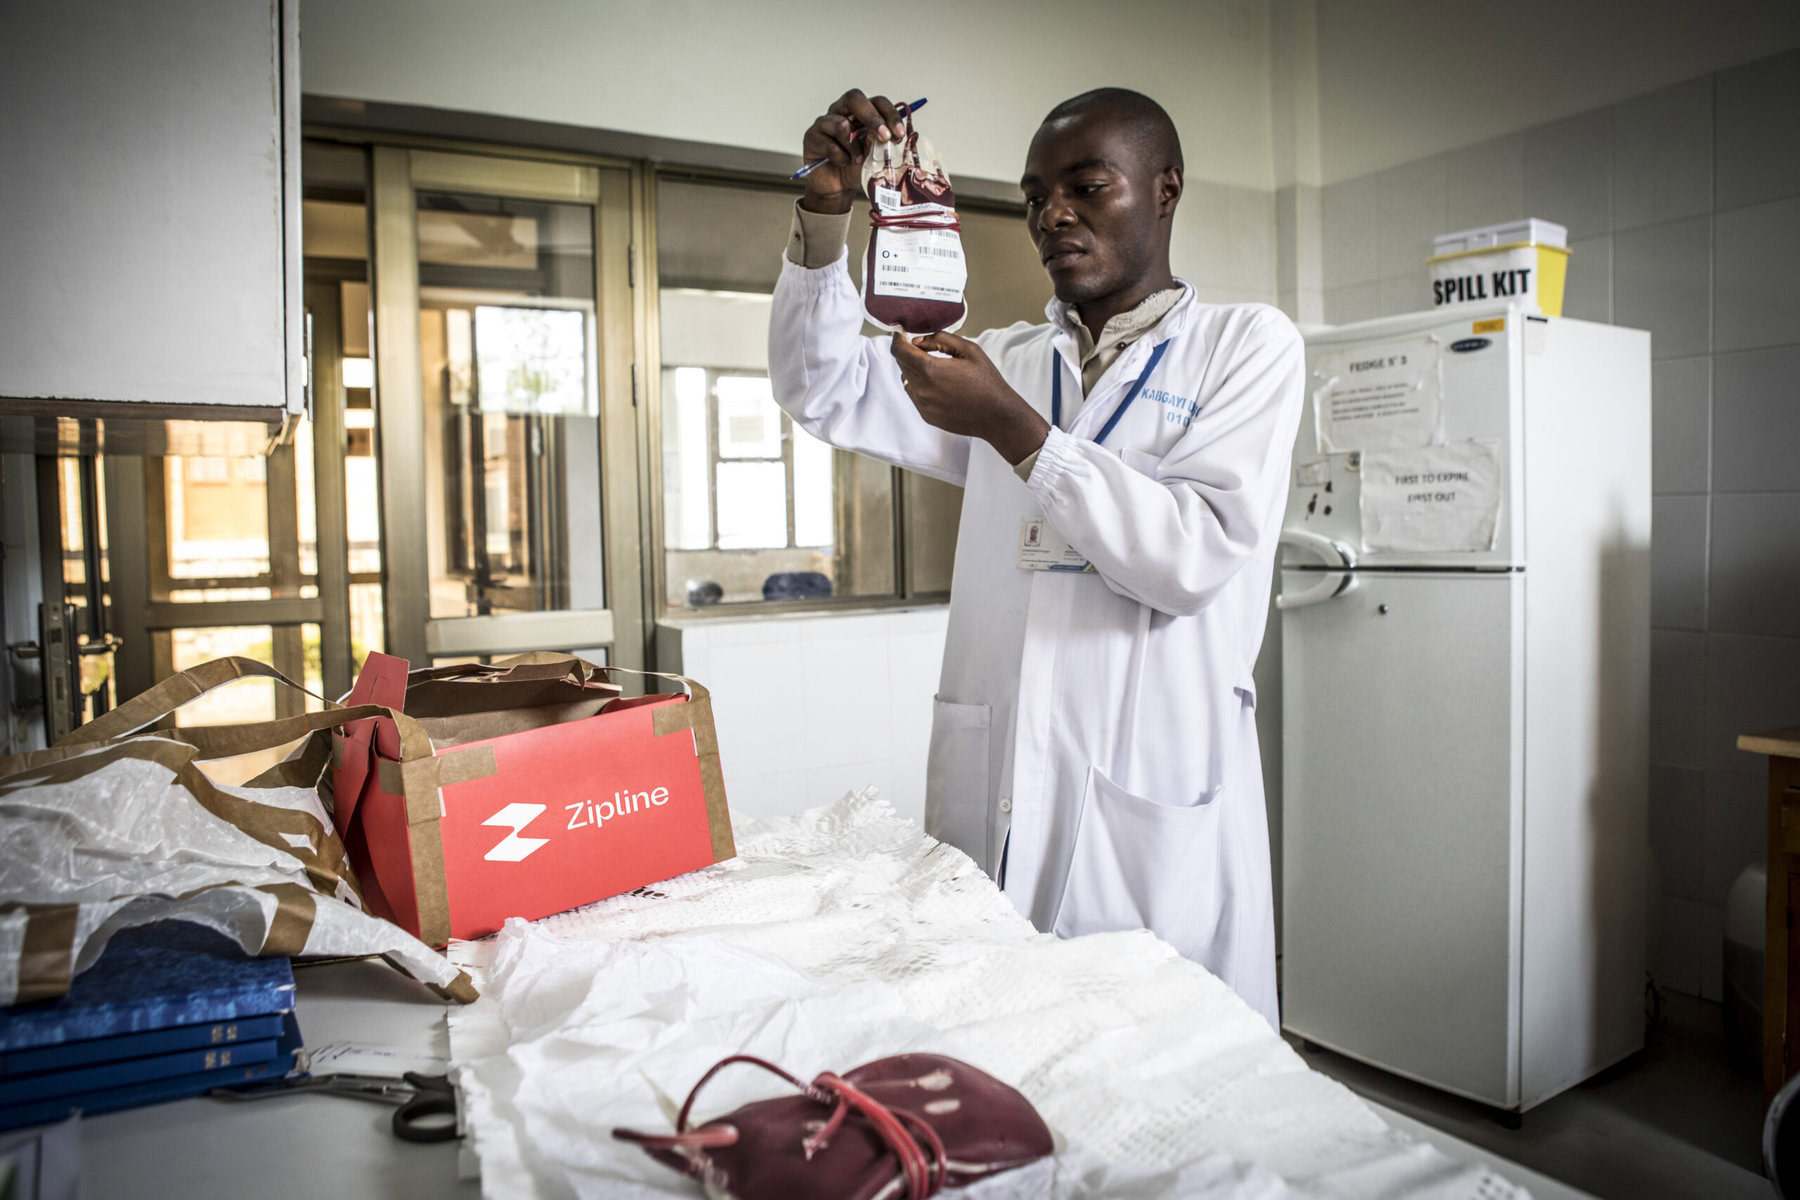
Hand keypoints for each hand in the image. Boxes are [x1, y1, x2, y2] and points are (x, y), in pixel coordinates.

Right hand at [800, 90, 908, 214]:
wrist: (838, 187)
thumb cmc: (856, 167)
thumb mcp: (875, 153)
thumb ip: (881, 141)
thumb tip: (891, 135)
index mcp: (860, 113)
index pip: (876, 102)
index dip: (889, 114)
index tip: (899, 134)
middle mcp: (841, 112)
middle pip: (854, 99)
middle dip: (872, 117)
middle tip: (884, 137)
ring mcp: (824, 123)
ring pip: (841, 124)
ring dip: (853, 146)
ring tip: (857, 160)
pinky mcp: (811, 137)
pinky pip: (829, 144)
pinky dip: (840, 158)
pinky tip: (842, 163)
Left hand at [891, 332, 1050, 463]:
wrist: (997, 415)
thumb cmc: (986, 381)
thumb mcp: (969, 350)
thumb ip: (941, 339)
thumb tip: (919, 340)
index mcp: (930, 370)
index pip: (899, 351)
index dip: (897, 340)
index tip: (901, 334)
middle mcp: (921, 389)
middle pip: (902, 365)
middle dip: (908, 353)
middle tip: (923, 347)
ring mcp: (923, 405)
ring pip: (907, 380)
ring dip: (914, 370)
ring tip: (935, 366)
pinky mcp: (927, 415)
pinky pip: (915, 395)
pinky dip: (921, 385)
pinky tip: (940, 384)